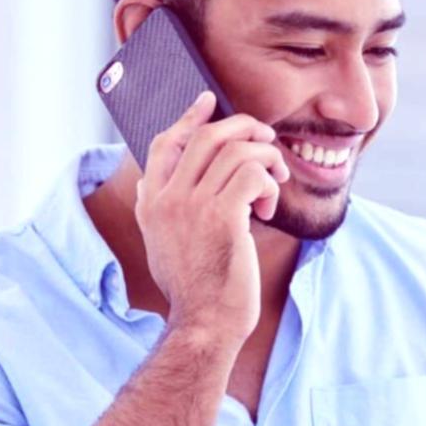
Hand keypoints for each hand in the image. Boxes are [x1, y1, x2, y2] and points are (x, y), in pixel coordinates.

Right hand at [134, 90, 289, 346]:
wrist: (204, 323)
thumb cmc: (194, 288)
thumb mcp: (161, 242)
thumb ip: (157, 208)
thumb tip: (151, 177)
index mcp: (151, 202)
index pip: (165, 142)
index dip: (191, 117)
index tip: (210, 101)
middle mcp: (167, 199)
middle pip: (207, 136)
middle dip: (244, 128)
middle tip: (266, 138)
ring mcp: (193, 206)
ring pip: (236, 151)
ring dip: (266, 158)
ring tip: (275, 180)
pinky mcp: (223, 217)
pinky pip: (254, 174)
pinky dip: (269, 184)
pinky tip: (268, 208)